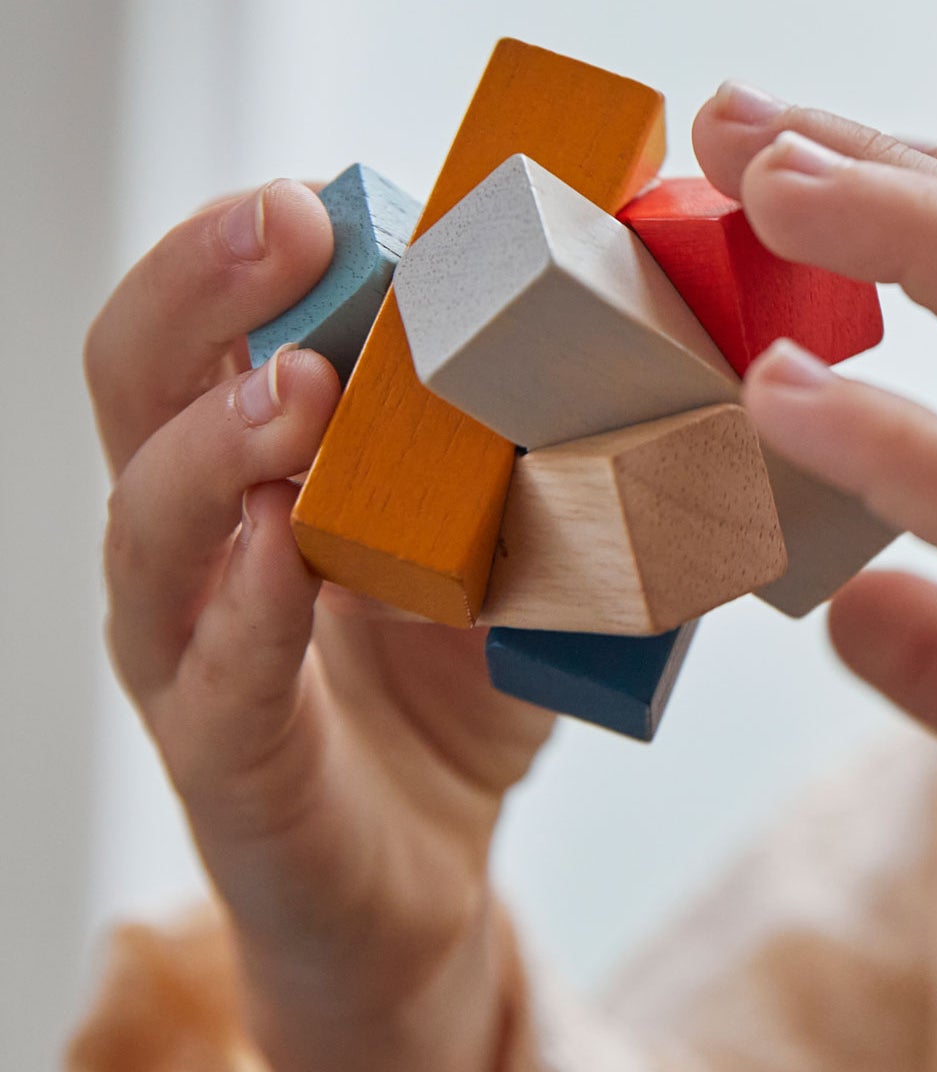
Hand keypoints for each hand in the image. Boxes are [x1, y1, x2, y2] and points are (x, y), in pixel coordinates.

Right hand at [85, 182, 553, 1071]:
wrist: (421, 885)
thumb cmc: (455, 686)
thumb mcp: (510, 538)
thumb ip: (542, 438)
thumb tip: (663, 308)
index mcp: (255, 465)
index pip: (208, 325)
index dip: (243, 247)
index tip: (322, 186)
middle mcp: (197, 542)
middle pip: (136, 387)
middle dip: (196, 290)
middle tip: (282, 221)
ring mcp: (194, 653)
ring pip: (149, 527)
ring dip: (215, 441)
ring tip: (293, 386)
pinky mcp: (230, 763)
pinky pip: (215, 678)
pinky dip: (244, 610)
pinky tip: (275, 551)